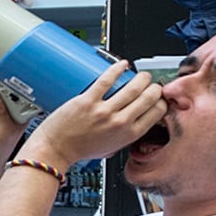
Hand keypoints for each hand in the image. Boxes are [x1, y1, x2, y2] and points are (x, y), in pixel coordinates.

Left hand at [25, 62, 165, 171]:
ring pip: (133, 87)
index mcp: (128, 135)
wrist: (55, 150)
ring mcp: (104, 111)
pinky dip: (117, 69)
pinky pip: (106, 80)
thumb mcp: (112, 149)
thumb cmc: (79, 150)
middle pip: (149, 97)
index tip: (158, 95)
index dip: (161, 101)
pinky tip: (122, 65)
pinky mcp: (87, 101)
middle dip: (154, 87)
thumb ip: (125, 136)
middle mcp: (120, 123)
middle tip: (151, 83)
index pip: (157, 113)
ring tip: (141, 74)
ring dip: (141, 77)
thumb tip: (134, 123)